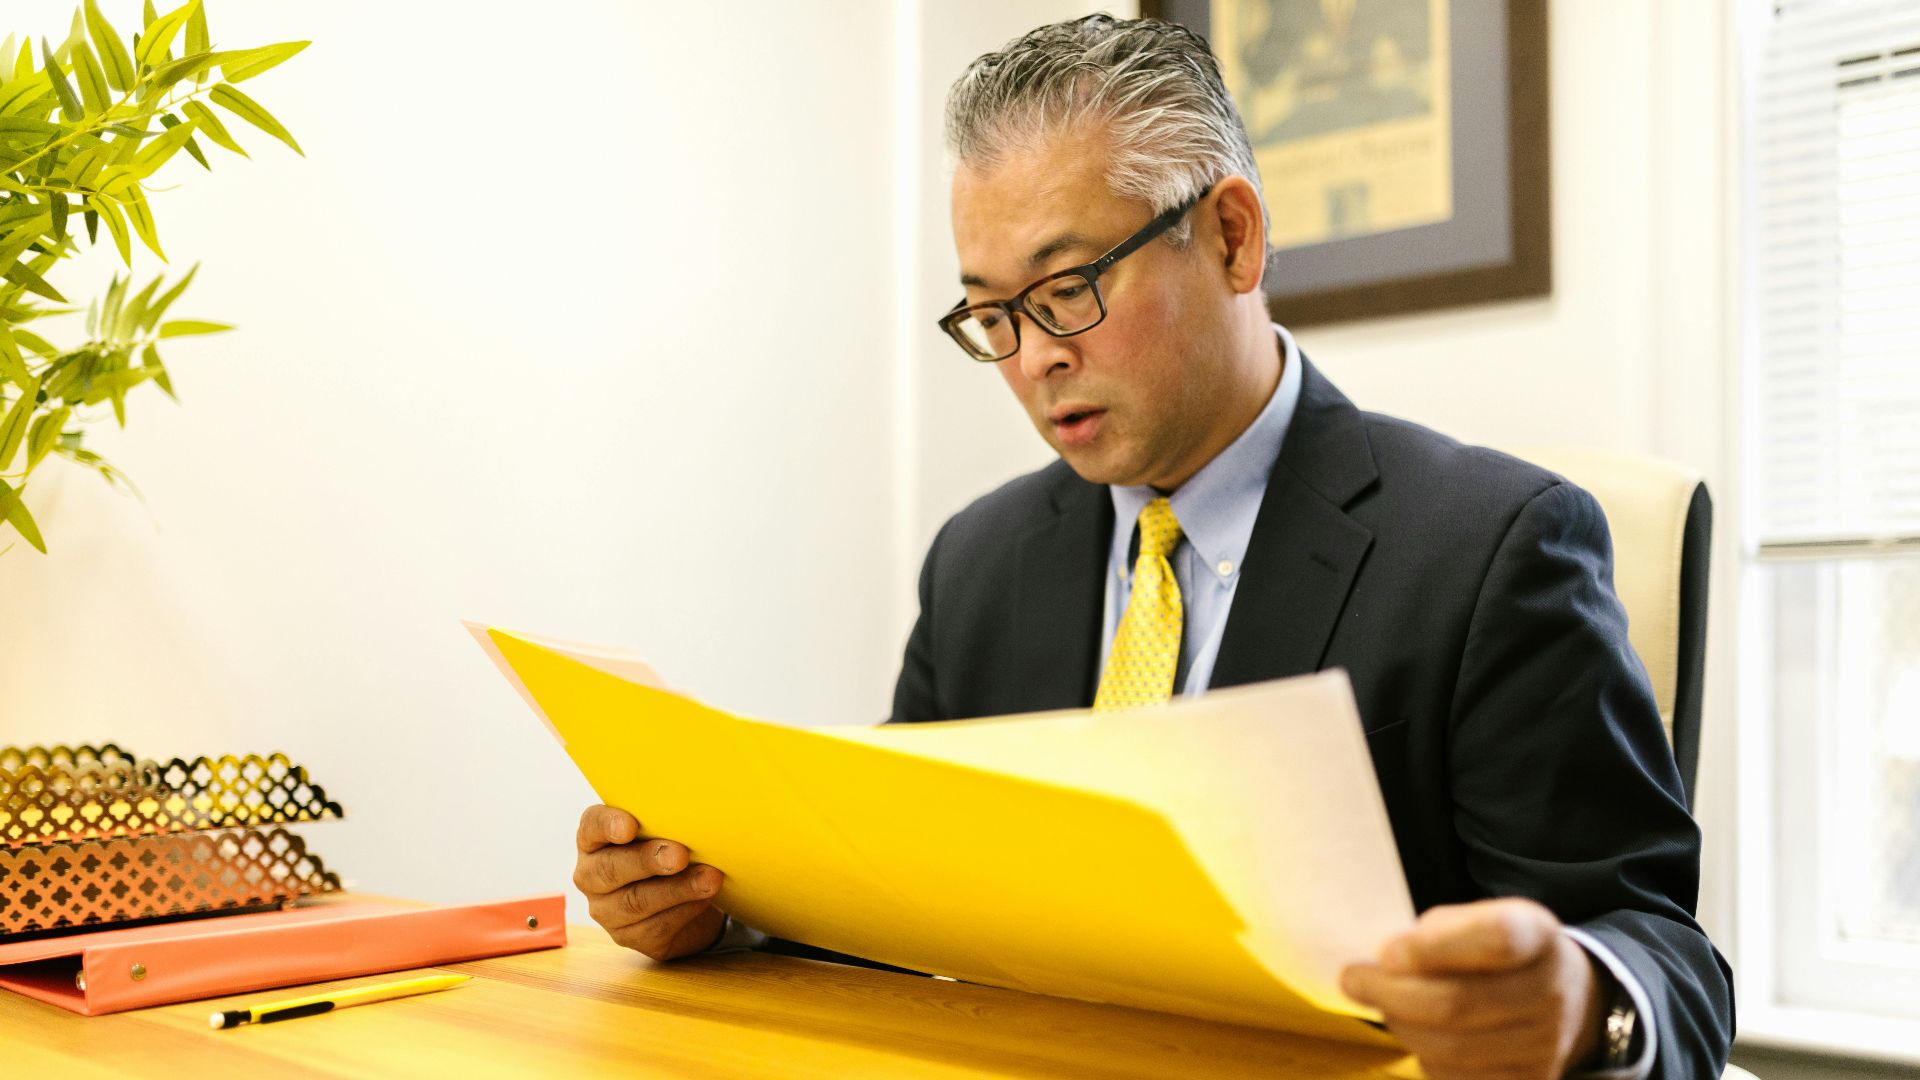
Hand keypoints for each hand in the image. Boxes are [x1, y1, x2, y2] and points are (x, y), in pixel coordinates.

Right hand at [573, 804, 727, 960]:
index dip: (608, 825)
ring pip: (636, 902)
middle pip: (611, 869)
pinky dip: (684, 910)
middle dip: (648, 861)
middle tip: (680, 855)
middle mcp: (591, 876)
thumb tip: (693, 817)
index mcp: (594, 840)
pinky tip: (704, 899)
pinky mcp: (628, 937)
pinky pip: (655, 927)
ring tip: (709, 879)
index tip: (630, 826)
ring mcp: (606, 910)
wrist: (685, 897)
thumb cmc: (669, 850)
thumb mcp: (664, 831)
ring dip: (677, 889)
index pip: (591, 826)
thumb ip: (666, 823)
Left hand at [1339, 898, 1609, 1079]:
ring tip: (1384, 1004)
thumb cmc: (1496, 953)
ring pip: (1451, 1047)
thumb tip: (1387, 964)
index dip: (1435, 947)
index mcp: (1538, 934)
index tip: (1387, 951)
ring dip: (1401, 1025)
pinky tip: (1416, 1032)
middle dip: (1391, 993)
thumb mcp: (1476, 920)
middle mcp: (1551, 991)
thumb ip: (1436, 934)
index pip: (1496, 937)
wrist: (1563, 999)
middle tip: (1353, 979)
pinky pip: (1456, 1077)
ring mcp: (1546, 1045)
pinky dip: (1423, 1055)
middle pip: (1458, 1003)